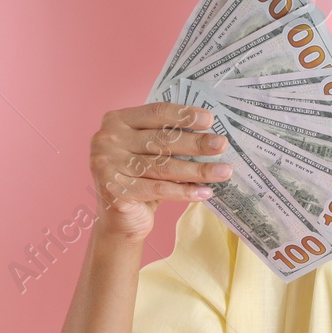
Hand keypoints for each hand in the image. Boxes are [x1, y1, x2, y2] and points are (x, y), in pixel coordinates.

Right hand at [89, 102, 232, 243]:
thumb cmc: (140, 179)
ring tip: (224, 171)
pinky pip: (159, 189)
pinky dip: (185, 191)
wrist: (120, 220)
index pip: (155, 113)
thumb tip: (210, 134)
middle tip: (222, 145)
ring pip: (163, 166)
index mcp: (117, 120)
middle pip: (161, 140)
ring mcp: (107, 165)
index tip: (210, 120)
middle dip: (196, 143)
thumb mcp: (149, 152)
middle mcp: (107, 139)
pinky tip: (205, 192)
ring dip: (198, 170)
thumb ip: (168, 138)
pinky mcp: (114, 191)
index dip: (184, 115)